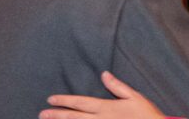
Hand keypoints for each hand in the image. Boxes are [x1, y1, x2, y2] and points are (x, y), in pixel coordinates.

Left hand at [39, 71, 162, 118]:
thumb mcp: (135, 96)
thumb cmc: (146, 114)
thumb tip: (104, 74)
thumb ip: (117, 86)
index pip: (80, 103)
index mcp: (106, 108)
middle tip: (42, 113)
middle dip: (57, 115)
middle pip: (74, 117)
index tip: (50, 99)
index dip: (64, 101)